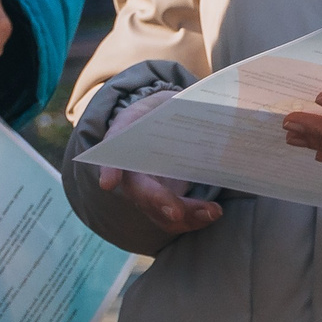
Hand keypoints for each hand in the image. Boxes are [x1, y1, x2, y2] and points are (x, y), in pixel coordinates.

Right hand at [92, 87, 221, 238]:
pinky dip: (193, 220)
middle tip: (177, 212)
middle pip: (138, 191)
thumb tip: (214, 110)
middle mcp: (132, 171)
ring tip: (212, 211)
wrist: (168, 125)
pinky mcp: (166, 203)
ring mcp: (149, 191)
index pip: (114, 153)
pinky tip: (211, 213)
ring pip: (158, 212)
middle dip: (158, 202)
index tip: (108, 183)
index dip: (110, 169)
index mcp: (127, 139)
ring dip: (184, 217)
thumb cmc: (164, 112)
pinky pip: (174, 219)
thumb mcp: (167, 101)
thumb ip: (178, 106)